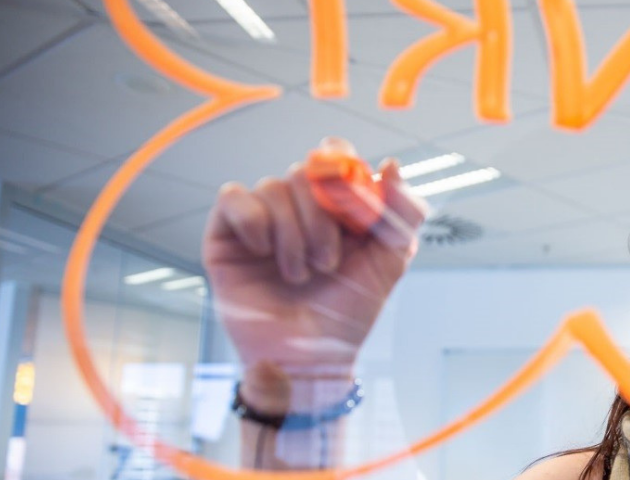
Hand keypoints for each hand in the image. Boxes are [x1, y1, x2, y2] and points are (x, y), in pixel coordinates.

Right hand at [204, 137, 426, 381]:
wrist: (310, 357)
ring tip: (300, 274)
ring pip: (273, 186)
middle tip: (328, 263)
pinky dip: (254, 222)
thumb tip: (390, 164)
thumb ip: (402, 212)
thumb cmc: (348, 312)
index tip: (354, 204)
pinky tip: (263, 253)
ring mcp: (262, 220)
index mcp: (336, 206)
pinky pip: (233, 197)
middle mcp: (298, 208)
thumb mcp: (390, 261)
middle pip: (304, 170)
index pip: (334, 155)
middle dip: (322, 218)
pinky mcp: (227, 237)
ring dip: (293, 233)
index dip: (343, 167)